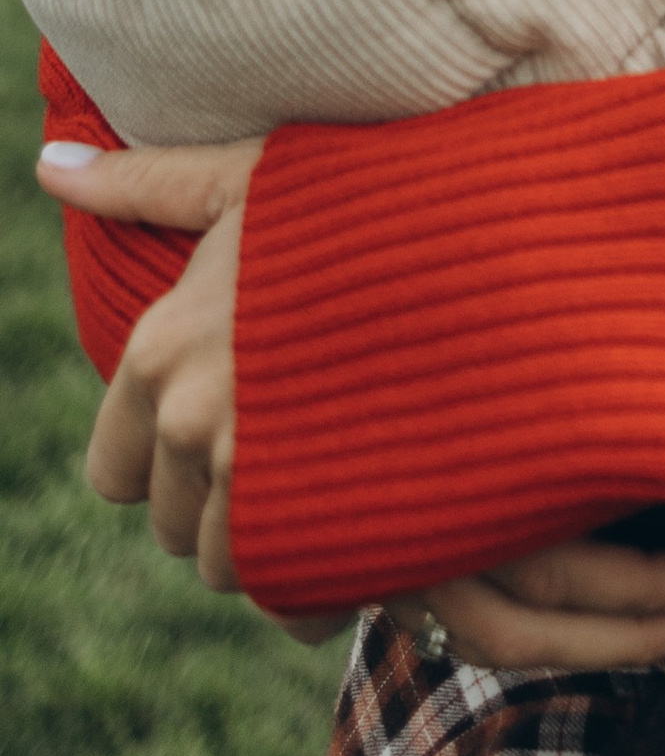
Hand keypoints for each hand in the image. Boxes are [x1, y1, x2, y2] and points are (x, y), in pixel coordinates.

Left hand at [40, 138, 664, 665]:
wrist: (521, 243)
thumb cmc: (394, 196)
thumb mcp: (268, 175)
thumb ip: (158, 180)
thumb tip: (53, 165)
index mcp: (162, 348)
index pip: (118, 473)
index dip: (177, 460)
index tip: (244, 429)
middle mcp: (196, 421)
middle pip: (179, 529)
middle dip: (235, 502)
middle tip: (314, 451)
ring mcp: (267, 479)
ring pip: (239, 568)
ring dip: (288, 542)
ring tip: (357, 482)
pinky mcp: (337, 525)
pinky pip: (300, 591)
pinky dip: (331, 575)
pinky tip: (383, 523)